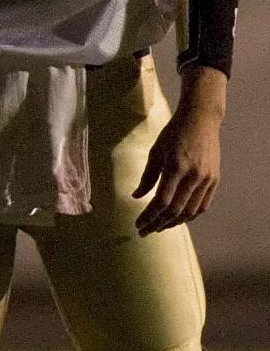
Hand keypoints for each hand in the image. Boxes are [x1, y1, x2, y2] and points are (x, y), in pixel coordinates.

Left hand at [133, 86, 222, 236]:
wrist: (201, 119)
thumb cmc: (174, 132)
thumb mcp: (155, 150)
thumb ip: (147, 176)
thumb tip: (136, 197)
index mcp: (176, 167)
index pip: (162, 201)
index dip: (149, 216)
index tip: (138, 224)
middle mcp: (194, 176)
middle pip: (175, 211)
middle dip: (158, 224)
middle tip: (145, 231)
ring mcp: (207, 180)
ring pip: (190, 212)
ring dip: (173, 223)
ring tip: (158, 227)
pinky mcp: (214, 181)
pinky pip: (202, 206)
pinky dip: (189, 215)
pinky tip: (177, 218)